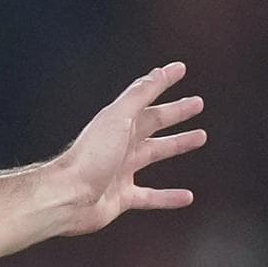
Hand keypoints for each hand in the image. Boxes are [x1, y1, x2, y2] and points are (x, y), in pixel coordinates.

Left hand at [56, 62, 205, 235]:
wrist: (68, 195)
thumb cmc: (90, 156)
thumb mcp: (118, 119)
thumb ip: (138, 96)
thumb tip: (160, 71)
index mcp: (118, 123)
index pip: (145, 97)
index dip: (162, 82)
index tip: (180, 69)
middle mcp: (119, 143)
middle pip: (153, 123)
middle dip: (175, 113)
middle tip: (197, 104)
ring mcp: (120, 170)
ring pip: (154, 153)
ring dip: (176, 145)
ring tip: (199, 137)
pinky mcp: (121, 196)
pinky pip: (150, 196)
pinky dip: (168, 197)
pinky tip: (186, 197)